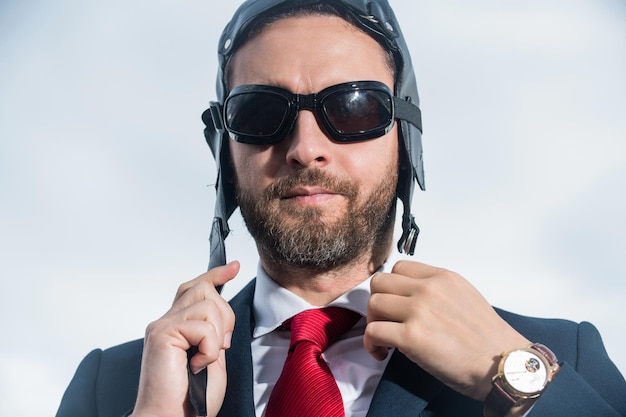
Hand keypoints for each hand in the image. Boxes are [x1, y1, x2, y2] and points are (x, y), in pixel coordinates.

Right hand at [131, 261, 238, 416]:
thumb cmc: (192, 398)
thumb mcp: (211, 356)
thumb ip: (213, 331)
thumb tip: (222, 311)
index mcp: (176, 325)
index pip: (194, 287)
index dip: (215, 275)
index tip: (234, 266)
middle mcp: (165, 321)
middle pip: (204, 289)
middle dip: (225, 315)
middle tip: (221, 346)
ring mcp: (162, 326)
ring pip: (208, 305)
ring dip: (217, 335)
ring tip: (205, 359)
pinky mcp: (163, 334)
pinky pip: (203, 326)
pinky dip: (210, 349)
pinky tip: (197, 365)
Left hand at [364, 260, 529, 400]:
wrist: (503, 366)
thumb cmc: (487, 339)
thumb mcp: (464, 296)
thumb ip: (436, 290)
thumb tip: (408, 298)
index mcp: (443, 277)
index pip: (399, 267)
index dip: (392, 287)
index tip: (394, 304)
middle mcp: (429, 289)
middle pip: (380, 282)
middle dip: (377, 303)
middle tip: (385, 321)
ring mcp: (419, 311)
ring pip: (373, 304)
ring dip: (373, 322)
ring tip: (384, 339)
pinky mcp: (411, 337)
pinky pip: (373, 331)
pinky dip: (371, 343)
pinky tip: (382, 352)